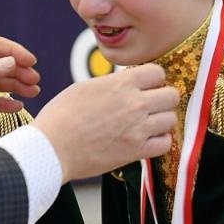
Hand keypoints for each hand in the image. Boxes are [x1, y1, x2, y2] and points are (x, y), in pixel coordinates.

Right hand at [32, 64, 177, 180]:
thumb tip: (123, 85)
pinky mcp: (136, 151)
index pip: (157, 72)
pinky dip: (159, 142)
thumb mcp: (84, 87)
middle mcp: (134, 104)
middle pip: (171, 95)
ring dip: (161, 121)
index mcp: (120, 84)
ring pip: (170, 119)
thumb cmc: (60, 118)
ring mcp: (138, 128)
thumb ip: (111, 85)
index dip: (153, 79)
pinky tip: (147, 140)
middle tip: (152, 105)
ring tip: (148, 124)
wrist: (52, 148)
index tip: (147, 86)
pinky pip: (165, 144)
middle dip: (163, 99)